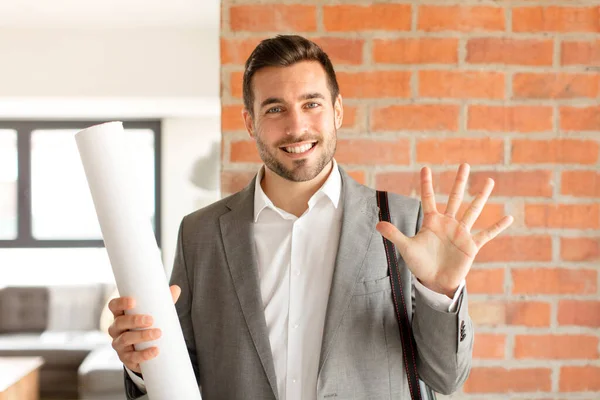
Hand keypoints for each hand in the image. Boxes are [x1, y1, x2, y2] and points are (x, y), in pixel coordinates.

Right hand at [107, 285, 181, 373]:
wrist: (144, 350)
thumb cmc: (147, 325)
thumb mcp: (154, 313)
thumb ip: (164, 301)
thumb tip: (176, 288)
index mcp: (121, 314)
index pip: (114, 306)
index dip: (121, 303)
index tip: (133, 301)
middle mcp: (116, 329)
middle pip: (119, 323)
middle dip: (134, 320)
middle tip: (151, 320)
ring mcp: (119, 344)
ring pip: (125, 339)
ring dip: (141, 336)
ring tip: (158, 333)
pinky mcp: (126, 358)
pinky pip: (132, 357)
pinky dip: (144, 354)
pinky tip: (155, 351)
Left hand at [376, 164, 512, 297]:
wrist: (434, 282)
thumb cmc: (420, 264)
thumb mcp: (406, 248)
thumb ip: (394, 234)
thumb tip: (377, 224)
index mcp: (432, 221)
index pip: (428, 198)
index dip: (426, 183)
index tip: (425, 167)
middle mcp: (448, 223)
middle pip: (454, 197)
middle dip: (459, 181)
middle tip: (465, 165)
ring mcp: (461, 232)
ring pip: (472, 210)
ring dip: (481, 196)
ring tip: (490, 181)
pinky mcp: (471, 245)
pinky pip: (486, 234)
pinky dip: (497, 226)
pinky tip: (509, 217)